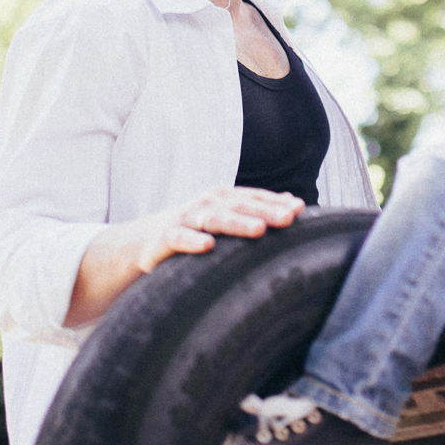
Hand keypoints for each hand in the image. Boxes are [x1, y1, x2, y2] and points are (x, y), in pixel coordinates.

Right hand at [136, 187, 304, 272]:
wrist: (145, 239)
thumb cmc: (196, 228)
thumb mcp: (226, 215)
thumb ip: (258, 208)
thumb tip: (294, 202)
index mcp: (224, 198)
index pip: (254, 198)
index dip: (276, 203)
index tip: (299, 210)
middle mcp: (207, 204)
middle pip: (240, 207)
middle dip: (265, 212)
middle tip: (288, 219)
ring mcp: (186, 219)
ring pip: (214, 220)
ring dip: (237, 224)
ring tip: (258, 230)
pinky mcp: (165, 239)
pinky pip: (179, 239)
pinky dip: (193, 241)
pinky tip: (208, 246)